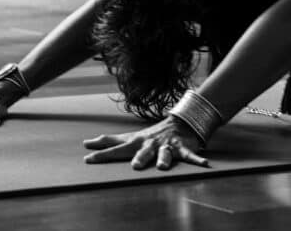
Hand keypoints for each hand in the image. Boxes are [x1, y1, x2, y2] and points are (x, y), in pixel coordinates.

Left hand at [83, 116, 210, 170]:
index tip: (88, 160)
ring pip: (165, 153)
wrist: (178, 123)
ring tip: (163, 166)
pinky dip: (197, 159)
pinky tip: (204, 164)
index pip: (117, 149)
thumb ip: (109, 141)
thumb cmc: (149, 135)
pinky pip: (189, 155)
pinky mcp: (182, 148)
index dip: (103, 155)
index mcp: (136, 143)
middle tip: (134, 166)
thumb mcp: (129, 137)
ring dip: (165, 159)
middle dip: (139, 158)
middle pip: (143, 152)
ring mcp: (166, 146)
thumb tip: (87, 144)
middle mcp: (150, 144)